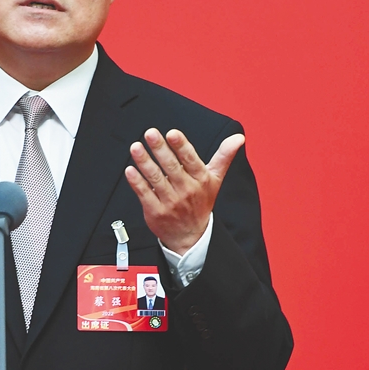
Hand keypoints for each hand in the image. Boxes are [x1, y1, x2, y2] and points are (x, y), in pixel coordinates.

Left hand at [125, 128, 244, 254]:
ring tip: (135, 147)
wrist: (192, 236)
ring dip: (145, 162)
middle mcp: (186, 190)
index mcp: (201, 180)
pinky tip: (130, 170)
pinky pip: (145, 194)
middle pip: (171, 167)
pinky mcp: (156, 212)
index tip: (172, 133)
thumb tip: (238, 137)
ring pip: (156, 179)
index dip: (181, 146)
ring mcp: (170, 202)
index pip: (191, 160)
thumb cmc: (201, 202)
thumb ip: (224, 156)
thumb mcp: (215, 179)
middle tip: (150, 133)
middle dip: (160, 149)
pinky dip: (137, 182)